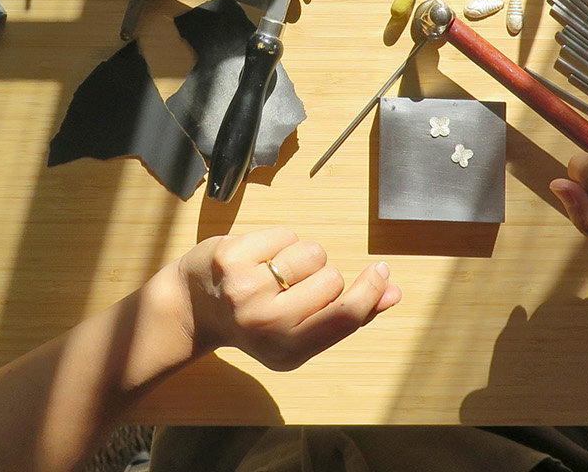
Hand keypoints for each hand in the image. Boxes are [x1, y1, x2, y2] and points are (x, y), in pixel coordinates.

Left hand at [176, 228, 401, 370]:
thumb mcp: (301, 329)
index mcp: (287, 353)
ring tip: (274, 272)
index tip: (380, 272)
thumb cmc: (256, 318)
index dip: (370, 291)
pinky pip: (286, 234)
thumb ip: (350, 313)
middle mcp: (266, 326)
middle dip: (322, 276)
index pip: (345, 317)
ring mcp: (245, 291)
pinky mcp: (231, 258)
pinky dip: (279, 241)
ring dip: (302, 256)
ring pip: (312, 253)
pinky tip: (257, 258)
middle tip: (292, 287)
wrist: (194, 307)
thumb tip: (393, 291)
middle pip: (333, 280)